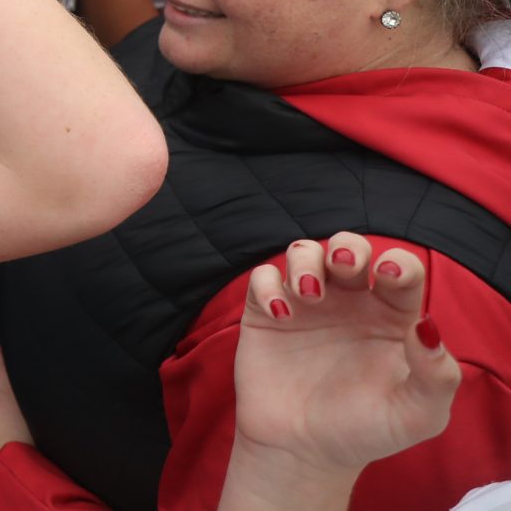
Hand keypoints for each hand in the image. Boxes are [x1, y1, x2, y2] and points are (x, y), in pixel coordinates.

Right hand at [232, 234, 459, 477]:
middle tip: (345, 266)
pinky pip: (263, 277)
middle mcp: (349, 302)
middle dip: (347, 247)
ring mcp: (306, 304)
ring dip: (306, 261)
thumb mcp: (417, 414)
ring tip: (309, 294)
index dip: (398, 263)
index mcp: (391, 317)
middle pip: (349, 248)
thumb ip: (436, 375)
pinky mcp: (266, 312)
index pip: (401, 271)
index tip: (388, 276)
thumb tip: (427, 326)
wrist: (304, 450)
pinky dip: (268, 285)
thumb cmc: (365, 431)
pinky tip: (280, 313)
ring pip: (304, 252)